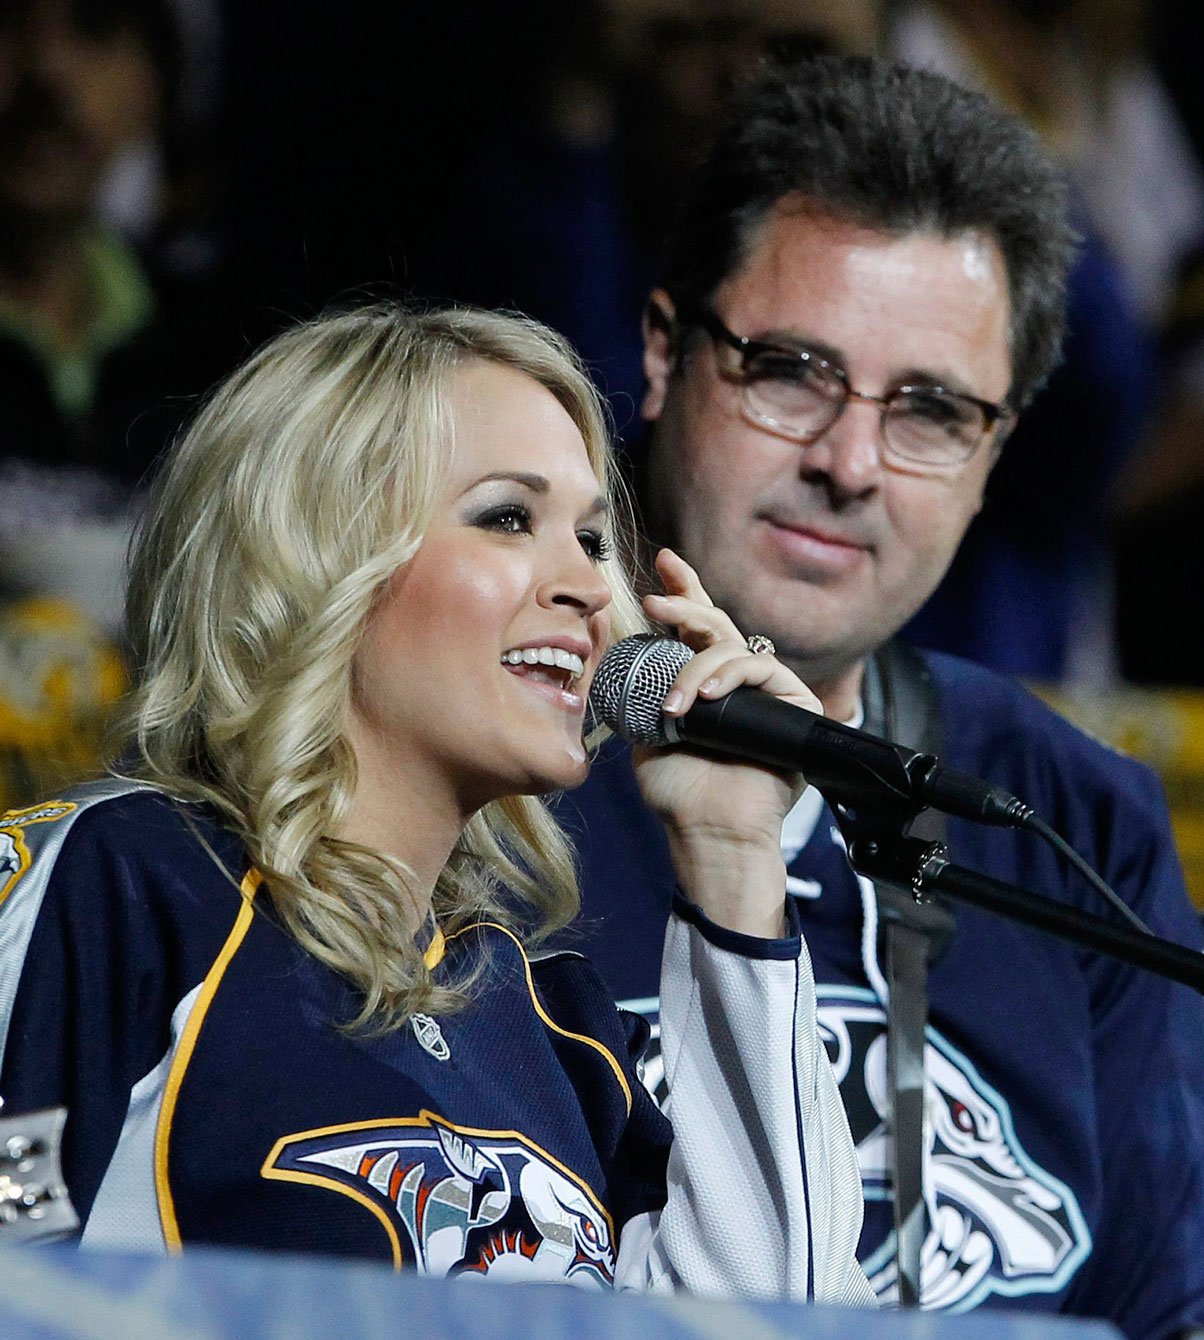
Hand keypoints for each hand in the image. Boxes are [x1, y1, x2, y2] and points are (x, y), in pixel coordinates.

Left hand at [633, 549, 822, 938]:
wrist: (707, 831)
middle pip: (718, 623)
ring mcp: (765, 692)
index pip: (696, 630)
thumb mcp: (646, 731)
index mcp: (703, 686)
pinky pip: (761, 667)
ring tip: (675, 704)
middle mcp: (736, 684)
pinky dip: (727, 676)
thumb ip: (644, 691)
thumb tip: (621, 648)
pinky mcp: (793, 703)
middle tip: (654, 603)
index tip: (665, 563)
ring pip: (733, 645)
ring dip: (697, 666)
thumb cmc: (677, 794)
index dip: (684, 592)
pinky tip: (704, 698)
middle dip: (685, 603)